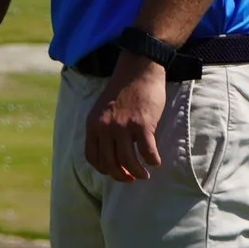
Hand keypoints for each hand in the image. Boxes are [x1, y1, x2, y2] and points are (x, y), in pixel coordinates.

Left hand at [84, 56, 165, 181]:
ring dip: (138, 173)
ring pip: (128, 162)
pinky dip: (152, 161)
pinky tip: (156, 161)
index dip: (104, 169)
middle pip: (110, 163)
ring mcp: (123, 127)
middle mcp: (104, 127)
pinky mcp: (142, 125)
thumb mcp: (102, 109)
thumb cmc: (124, 90)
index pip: (92, 157)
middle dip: (121, 176)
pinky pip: (147, 152)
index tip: (115, 172)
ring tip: (145, 174)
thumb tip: (112, 153)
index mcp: (93, 124)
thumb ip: (103, 128)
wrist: (138, 69)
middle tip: (131, 178)